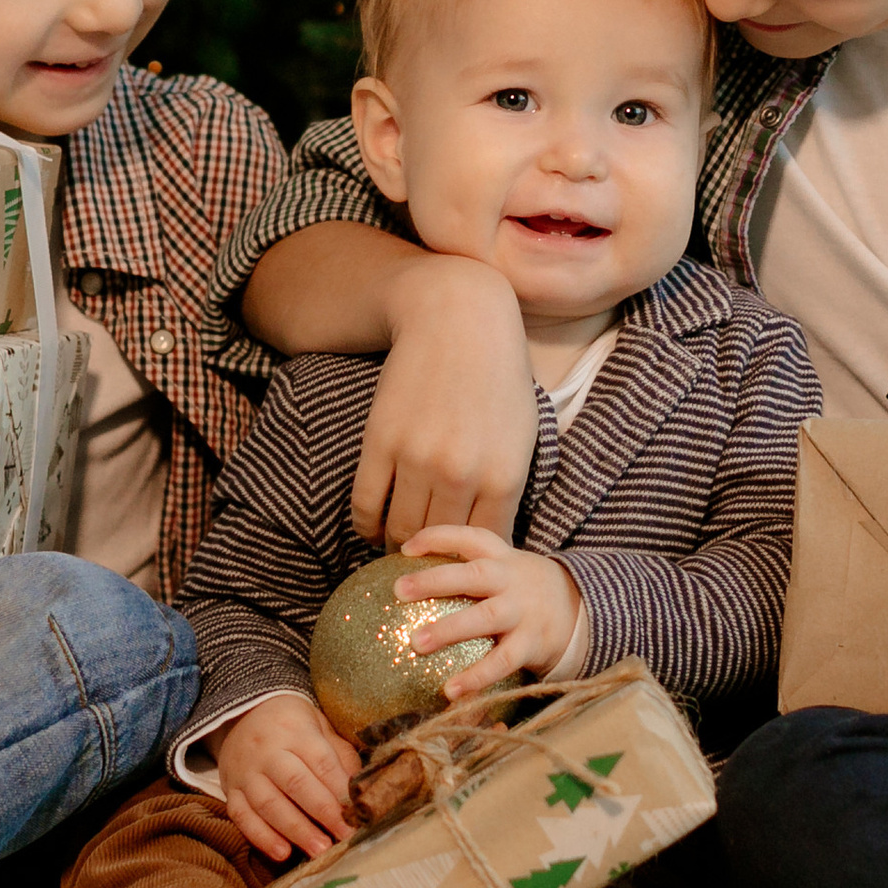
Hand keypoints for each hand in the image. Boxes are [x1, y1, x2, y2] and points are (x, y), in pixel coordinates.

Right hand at [216, 696, 360, 862]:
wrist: (243, 713)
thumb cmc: (292, 725)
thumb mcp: (319, 726)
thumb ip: (339, 755)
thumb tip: (360, 790)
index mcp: (295, 730)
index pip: (320, 761)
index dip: (339, 788)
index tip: (357, 812)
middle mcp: (267, 751)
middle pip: (295, 783)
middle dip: (322, 813)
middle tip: (344, 836)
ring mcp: (246, 771)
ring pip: (268, 804)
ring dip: (295, 830)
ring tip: (319, 851)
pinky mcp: (230, 789)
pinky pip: (241, 816)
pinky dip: (261, 837)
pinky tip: (282, 853)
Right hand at [351, 257, 537, 547]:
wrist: (457, 320)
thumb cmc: (498, 378)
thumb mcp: (522, 436)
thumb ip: (509, 490)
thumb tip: (494, 542)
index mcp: (504, 476)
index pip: (487, 547)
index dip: (475, 563)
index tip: (465, 567)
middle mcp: (460, 474)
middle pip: (441, 544)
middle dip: (435, 562)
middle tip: (427, 565)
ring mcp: (416, 459)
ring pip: (400, 531)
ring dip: (397, 547)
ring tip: (398, 549)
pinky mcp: (380, 443)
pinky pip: (365, 506)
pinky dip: (367, 526)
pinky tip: (373, 528)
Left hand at [395, 526, 581, 699]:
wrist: (581, 608)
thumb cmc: (523, 589)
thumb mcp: (505, 567)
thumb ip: (469, 569)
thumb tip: (409, 580)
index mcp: (501, 558)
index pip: (469, 538)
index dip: (438, 538)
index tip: (406, 549)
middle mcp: (511, 580)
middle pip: (473, 575)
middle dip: (434, 580)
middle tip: (399, 589)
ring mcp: (522, 612)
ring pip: (485, 617)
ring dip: (450, 629)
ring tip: (417, 643)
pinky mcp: (531, 643)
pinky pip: (501, 661)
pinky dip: (476, 677)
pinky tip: (449, 690)